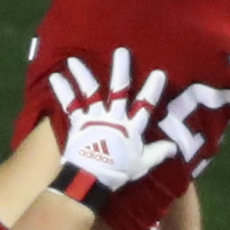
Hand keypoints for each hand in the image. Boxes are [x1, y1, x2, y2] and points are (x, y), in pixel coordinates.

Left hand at [45, 50, 173, 189]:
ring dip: (82, 74)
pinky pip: (70, 104)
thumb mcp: (143, 163)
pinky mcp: (78, 122)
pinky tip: (55, 78)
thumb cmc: (118, 171)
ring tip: (73, 60)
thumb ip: (158, 152)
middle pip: (118, 90)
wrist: (91, 178)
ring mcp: (94, 117)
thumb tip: (175, 147)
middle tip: (121, 51)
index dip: (152, 89)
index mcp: (131, 127)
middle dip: (121, 70)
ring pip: (90, 91)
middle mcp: (113, 117)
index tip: (158, 72)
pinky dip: (63, 91)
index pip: (145, 105)